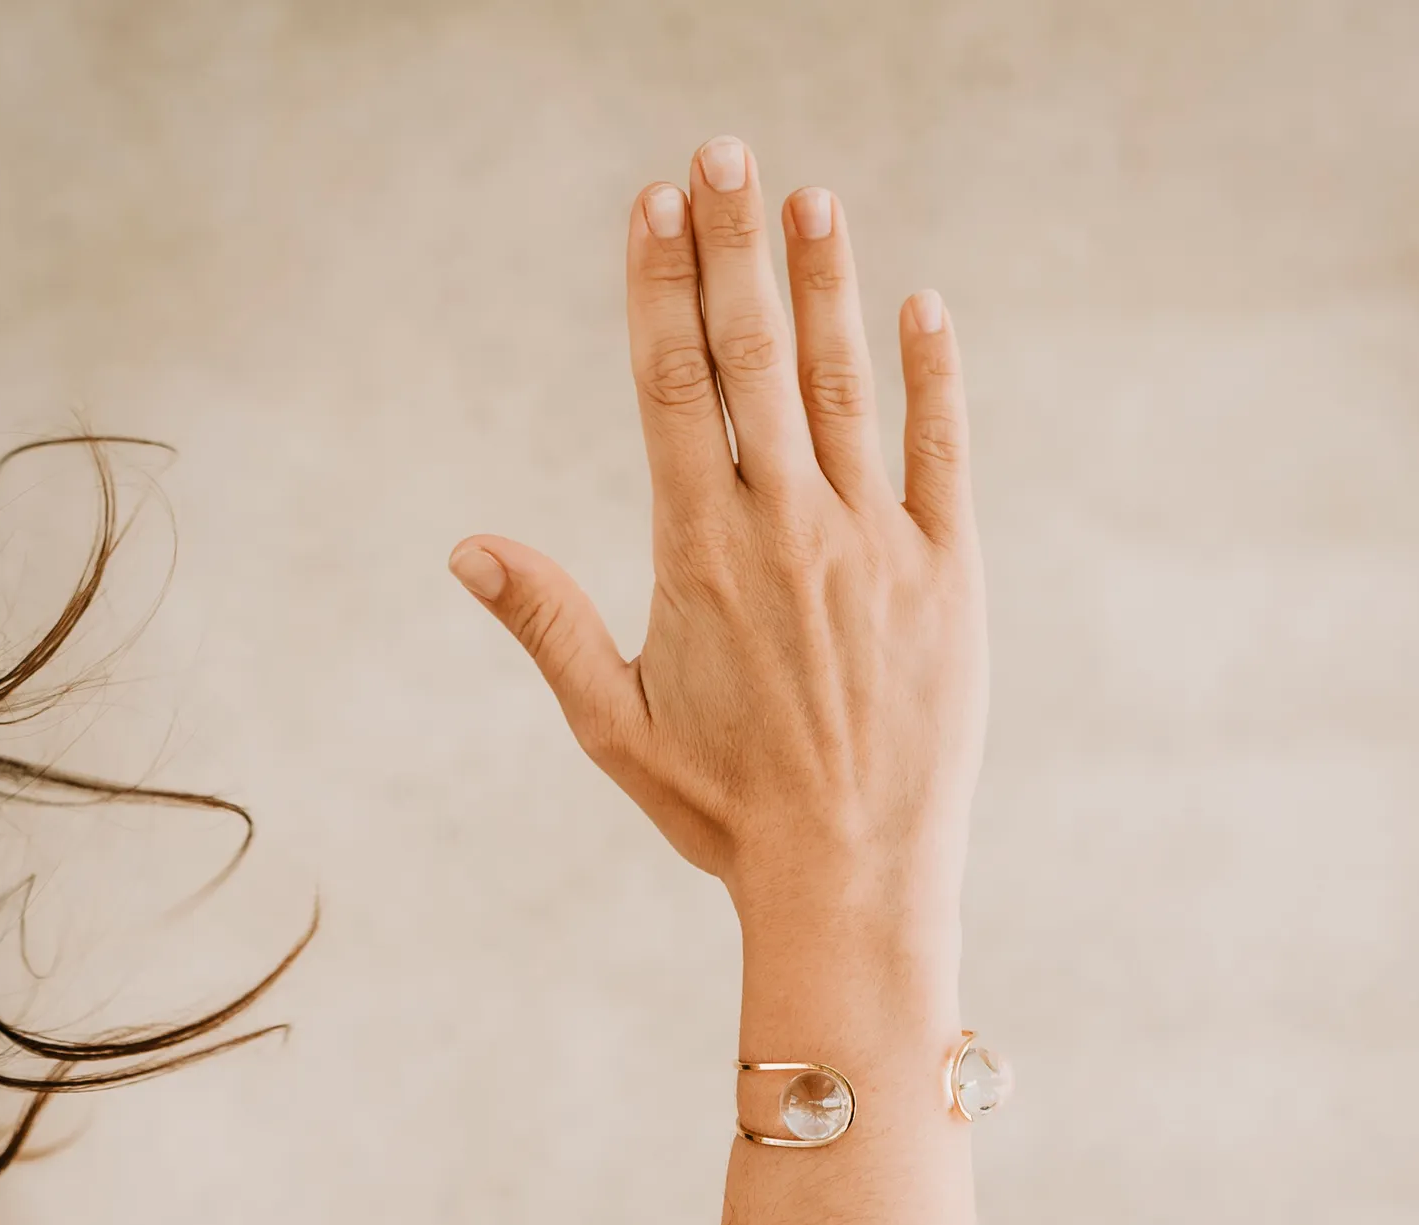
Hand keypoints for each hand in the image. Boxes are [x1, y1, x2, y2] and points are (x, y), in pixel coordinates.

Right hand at [449, 137, 985, 962]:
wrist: (851, 878)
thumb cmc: (725, 813)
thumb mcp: (617, 728)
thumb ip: (547, 628)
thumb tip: (468, 551)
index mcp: (702, 555)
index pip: (674, 387)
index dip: (659, 286)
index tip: (652, 204)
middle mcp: (789, 531)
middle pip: (753, 357)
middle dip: (733, 246)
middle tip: (722, 151)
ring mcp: (877, 546)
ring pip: (846, 387)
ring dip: (826, 286)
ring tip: (810, 199)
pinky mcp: (951, 577)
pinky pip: (943, 453)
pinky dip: (933, 377)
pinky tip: (921, 309)